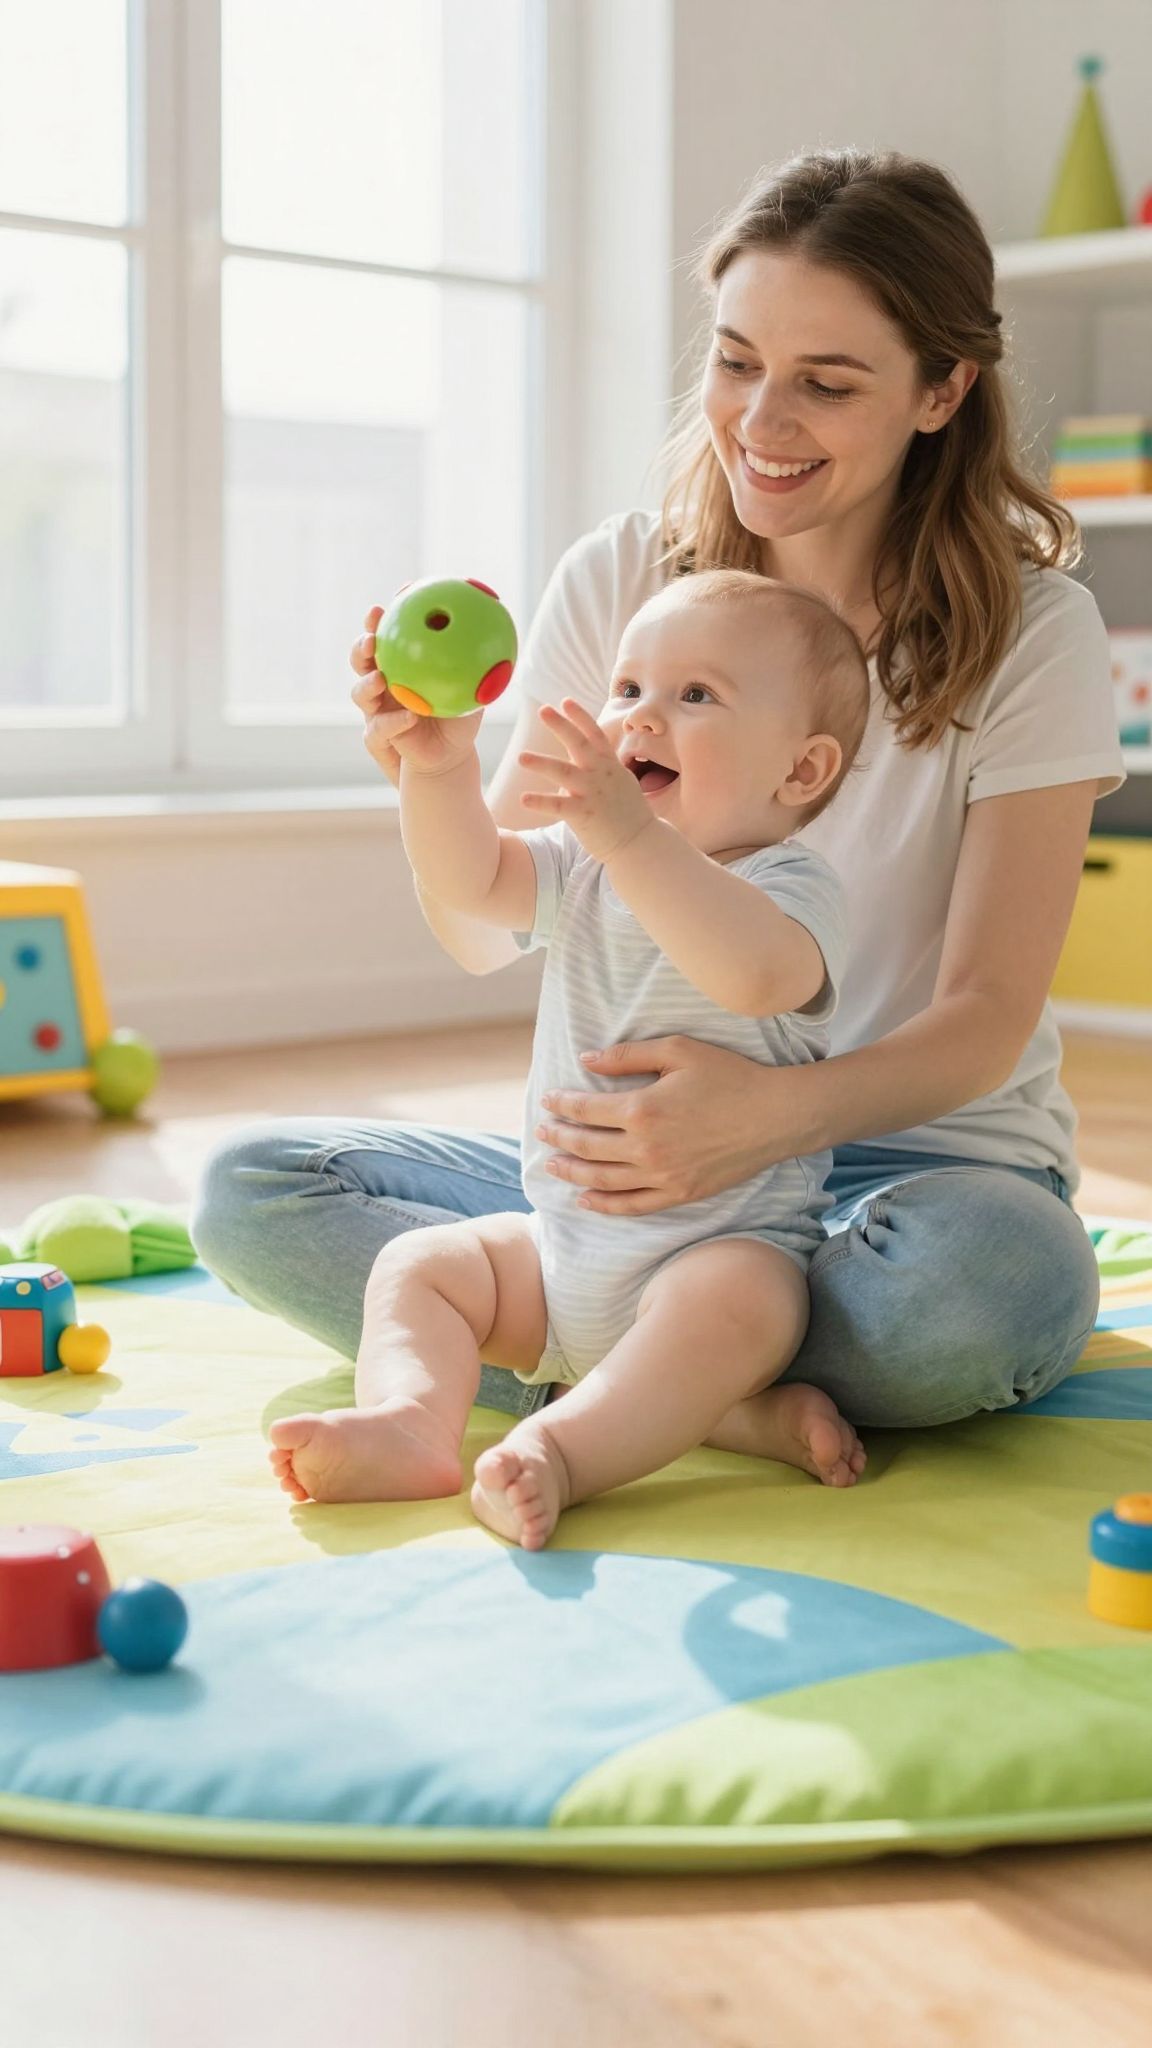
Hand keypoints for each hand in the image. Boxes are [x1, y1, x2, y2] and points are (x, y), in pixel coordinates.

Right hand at [351, 606, 482, 782]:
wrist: (450, 755)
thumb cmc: (460, 717)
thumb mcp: (475, 690)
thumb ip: (479, 666)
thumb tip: (498, 636)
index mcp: (399, 665)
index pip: (386, 635)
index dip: (384, 617)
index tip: (396, 597)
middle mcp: (382, 682)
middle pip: (360, 658)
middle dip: (362, 644)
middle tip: (373, 638)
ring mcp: (377, 708)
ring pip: (359, 692)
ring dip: (367, 683)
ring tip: (381, 679)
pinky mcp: (378, 735)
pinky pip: (380, 728)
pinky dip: (394, 721)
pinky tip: (409, 717)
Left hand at [518, 699, 655, 862]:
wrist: (640, 843)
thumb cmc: (628, 814)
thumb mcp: (620, 782)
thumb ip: (601, 768)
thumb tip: (579, 760)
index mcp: (610, 765)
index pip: (595, 734)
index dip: (580, 716)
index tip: (565, 701)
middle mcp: (601, 774)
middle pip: (579, 743)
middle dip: (561, 725)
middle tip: (542, 710)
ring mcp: (592, 793)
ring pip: (564, 772)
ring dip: (542, 763)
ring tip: (521, 757)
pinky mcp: (584, 814)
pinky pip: (558, 806)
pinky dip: (541, 802)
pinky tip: (523, 798)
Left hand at [535, 1037, 814, 1214]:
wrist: (775, 1116)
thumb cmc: (729, 1076)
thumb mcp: (678, 1051)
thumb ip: (628, 1055)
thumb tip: (586, 1060)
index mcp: (642, 1108)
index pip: (585, 1110)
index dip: (562, 1105)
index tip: (548, 1100)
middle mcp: (646, 1147)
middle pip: (586, 1146)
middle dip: (558, 1138)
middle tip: (542, 1132)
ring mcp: (662, 1176)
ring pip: (602, 1180)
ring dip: (572, 1172)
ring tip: (553, 1164)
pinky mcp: (679, 1194)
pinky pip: (631, 1206)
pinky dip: (603, 1205)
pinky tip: (585, 1199)